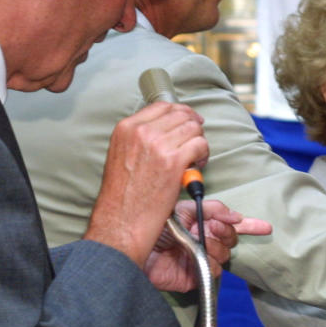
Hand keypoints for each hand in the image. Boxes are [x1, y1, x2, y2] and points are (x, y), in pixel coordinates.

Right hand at [84, 102, 207, 266]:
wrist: (121, 220)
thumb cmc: (123, 195)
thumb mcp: (122, 155)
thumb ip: (142, 138)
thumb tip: (169, 129)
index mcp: (127, 128)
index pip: (164, 106)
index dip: (182, 113)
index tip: (190, 123)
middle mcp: (141, 131)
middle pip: (183, 115)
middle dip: (194, 129)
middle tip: (194, 147)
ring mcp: (158, 144)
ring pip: (195, 129)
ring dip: (200, 144)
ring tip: (193, 161)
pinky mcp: (174, 161)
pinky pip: (201, 145)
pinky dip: (203, 156)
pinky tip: (195, 169)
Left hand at [145, 199, 272, 291]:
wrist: (136, 248)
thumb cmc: (154, 226)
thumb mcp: (184, 209)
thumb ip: (212, 209)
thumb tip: (236, 215)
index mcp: (201, 224)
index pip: (231, 225)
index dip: (249, 226)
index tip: (264, 228)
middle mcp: (203, 241)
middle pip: (231, 239)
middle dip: (225, 232)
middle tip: (212, 227)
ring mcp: (200, 259)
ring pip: (225, 254)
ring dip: (215, 246)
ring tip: (198, 242)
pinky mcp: (196, 276)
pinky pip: (215, 269)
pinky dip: (208, 262)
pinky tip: (194, 258)